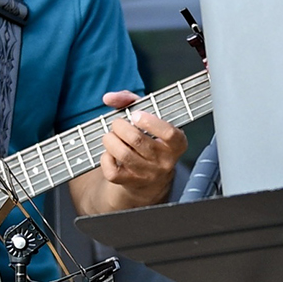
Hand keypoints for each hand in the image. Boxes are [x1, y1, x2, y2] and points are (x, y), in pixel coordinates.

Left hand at [98, 90, 186, 207]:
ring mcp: (149, 174)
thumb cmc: (149, 138)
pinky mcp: (132, 184)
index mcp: (177, 143)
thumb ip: (130, 101)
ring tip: (110, 136)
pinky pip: (113, 171)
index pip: (169, 133)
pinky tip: (109, 152)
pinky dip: (105, 158)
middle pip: (137, 140)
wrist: (150, 178)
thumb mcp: (148, 117)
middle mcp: (165, 161)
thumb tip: (109, 97)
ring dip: (110, 140)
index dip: (150, 122)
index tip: (135, 115)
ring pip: (123, 154)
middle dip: (120, 126)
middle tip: (117, 123)